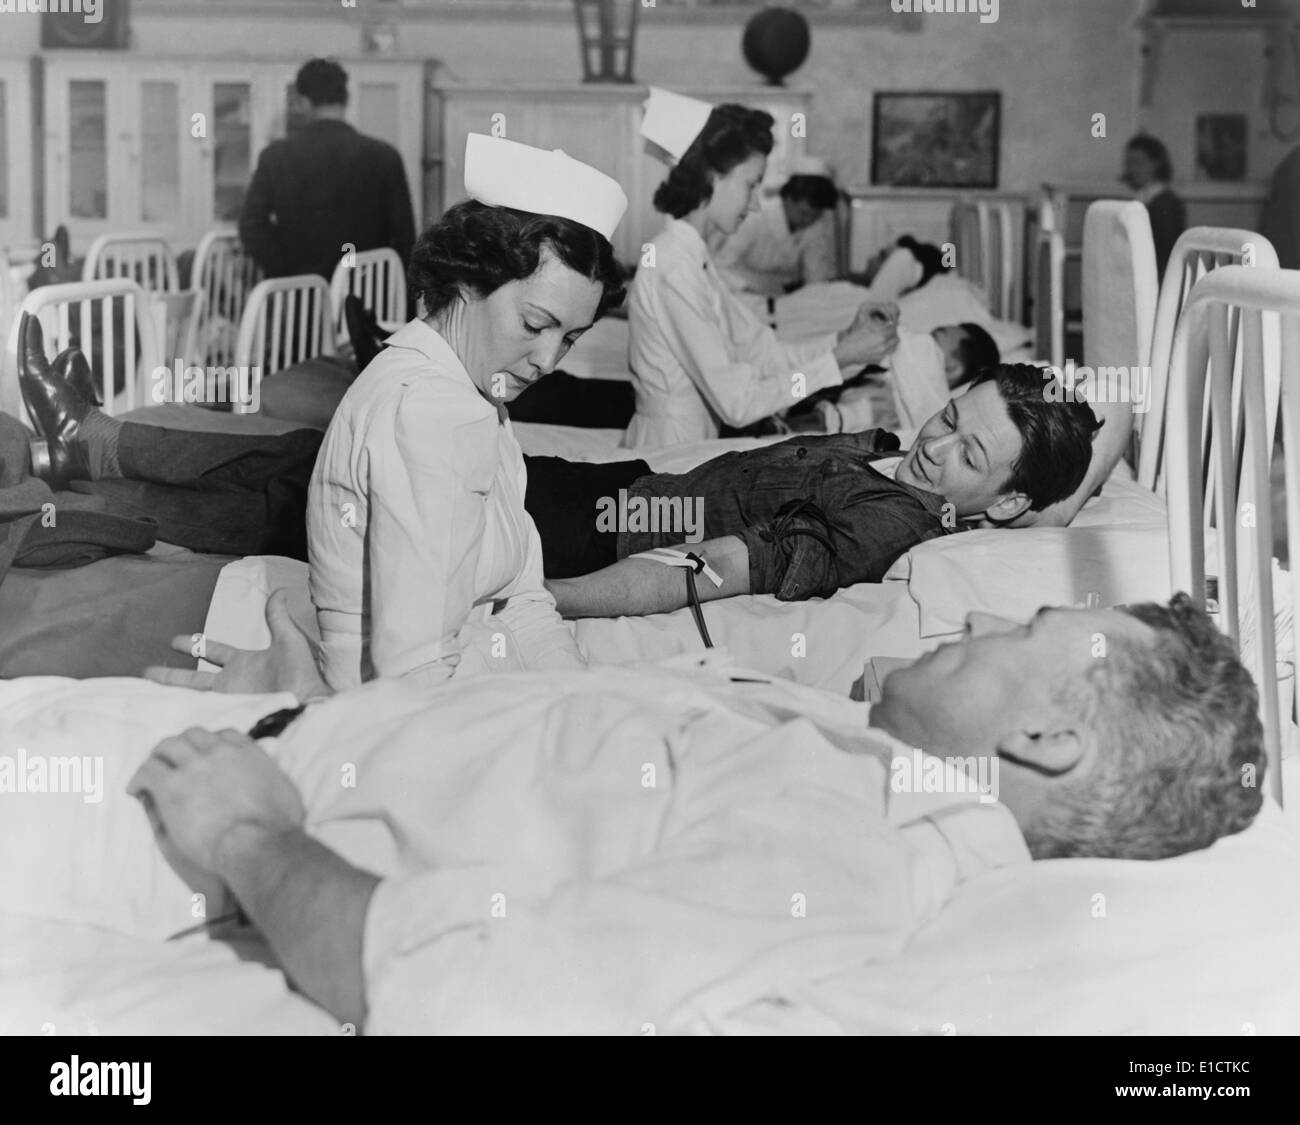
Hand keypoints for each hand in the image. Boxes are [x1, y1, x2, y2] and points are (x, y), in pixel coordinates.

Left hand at [128, 727, 305, 876]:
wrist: (257, 843)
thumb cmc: (278, 826)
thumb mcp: (287, 790)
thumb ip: (275, 772)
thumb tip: (274, 760)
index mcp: (248, 753)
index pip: (225, 734)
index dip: (212, 743)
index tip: (205, 754)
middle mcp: (220, 752)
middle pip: (192, 735)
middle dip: (181, 746)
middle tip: (172, 761)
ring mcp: (194, 767)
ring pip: (167, 747)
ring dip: (158, 757)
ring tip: (151, 773)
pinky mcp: (172, 787)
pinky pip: (148, 771)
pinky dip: (140, 778)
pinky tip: (137, 790)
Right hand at [145, 588, 331, 702]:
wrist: (307, 706)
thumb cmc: (301, 675)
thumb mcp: (288, 640)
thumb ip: (278, 618)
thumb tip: (280, 590)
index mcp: (243, 663)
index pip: (213, 651)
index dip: (195, 644)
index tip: (173, 641)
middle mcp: (232, 683)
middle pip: (193, 678)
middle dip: (170, 675)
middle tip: (146, 672)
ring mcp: (228, 700)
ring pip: (192, 697)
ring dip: (171, 694)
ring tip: (144, 693)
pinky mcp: (228, 715)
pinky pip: (201, 713)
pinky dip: (183, 713)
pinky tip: (161, 715)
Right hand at [834, 307, 899, 368]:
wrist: (847, 353)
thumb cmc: (854, 339)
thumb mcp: (866, 326)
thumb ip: (879, 324)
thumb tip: (889, 323)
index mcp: (881, 335)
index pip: (894, 328)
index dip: (893, 325)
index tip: (891, 324)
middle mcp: (884, 345)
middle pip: (896, 338)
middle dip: (894, 334)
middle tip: (889, 331)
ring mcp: (882, 354)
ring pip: (894, 347)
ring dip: (892, 342)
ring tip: (886, 339)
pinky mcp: (879, 360)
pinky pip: (888, 353)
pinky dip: (887, 349)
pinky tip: (880, 347)